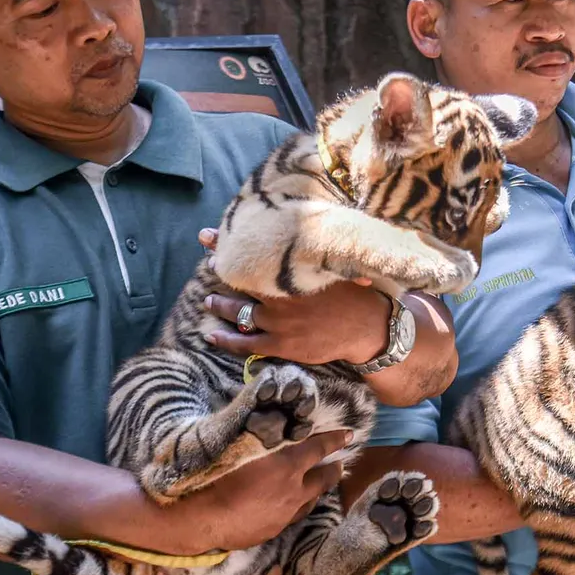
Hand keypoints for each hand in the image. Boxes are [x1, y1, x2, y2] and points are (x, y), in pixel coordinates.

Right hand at [163, 429, 351, 553]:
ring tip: (318, 484)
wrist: (202, 517)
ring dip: (316, 491)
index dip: (335, 439)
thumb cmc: (217, 474)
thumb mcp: (242, 445)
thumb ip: (263, 436)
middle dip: (334, 469)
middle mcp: (293, 490)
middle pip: (324, 478)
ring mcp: (285, 513)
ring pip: (311, 501)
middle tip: (340, 464)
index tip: (349, 435)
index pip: (319, 447)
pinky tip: (291, 506)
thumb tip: (272, 424)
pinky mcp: (274, 530)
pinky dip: (296, 507)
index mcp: (288, 464)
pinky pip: (292, 516)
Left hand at [198, 229, 389, 364]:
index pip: (250, 255)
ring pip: (238, 313)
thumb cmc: (354, 293)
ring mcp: (278, 322)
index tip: (209, 235)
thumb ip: (310, 254)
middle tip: (207, 260)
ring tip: (208, 301)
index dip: (228, 244)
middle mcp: (280, 297)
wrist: (367, 328)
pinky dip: (226, 340)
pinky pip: (246, 343)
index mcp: (291, 274)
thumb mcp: (333, 266)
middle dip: (220, 269)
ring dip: (220, 306)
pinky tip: (212, 336)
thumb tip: (297, 229)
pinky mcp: (281, 345)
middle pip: (239, 280)